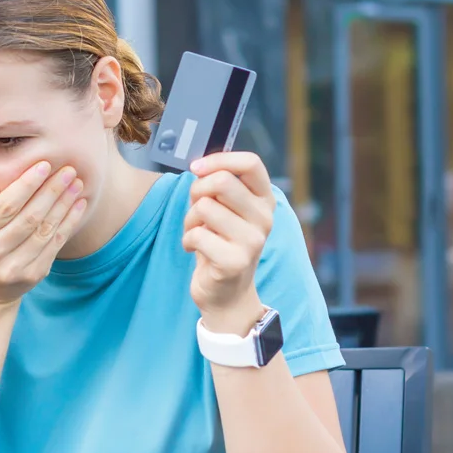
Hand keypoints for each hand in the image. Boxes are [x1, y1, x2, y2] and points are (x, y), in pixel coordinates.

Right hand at [0, 161, 87, 305]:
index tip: (43, 164)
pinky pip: (54, 245)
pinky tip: (78, 204)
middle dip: (50, 191)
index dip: (26, 186)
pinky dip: (69, 223)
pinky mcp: (32, 276)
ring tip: (76, 183)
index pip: (3, 208)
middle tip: (68, 169)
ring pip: (44, 231)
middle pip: (27, 218)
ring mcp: (12, 268)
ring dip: (63, 205)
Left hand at [182, 152, 275, 330]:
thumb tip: (199, 166)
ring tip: (197, 232)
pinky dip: (187, 240)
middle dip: (197, 191)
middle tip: (196, 210)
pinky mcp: (235, 261)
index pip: (251, 163)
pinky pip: (196, 234)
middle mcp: (265, 218)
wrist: (226, 293)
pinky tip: (195, 250)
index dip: (219, 159)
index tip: (196, 168)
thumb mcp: (225, 210)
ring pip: (204, 207)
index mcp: (264, 200)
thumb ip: (218, 185)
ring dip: (190, 219)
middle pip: (221, 181)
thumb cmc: (220, 242)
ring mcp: (253, 241)